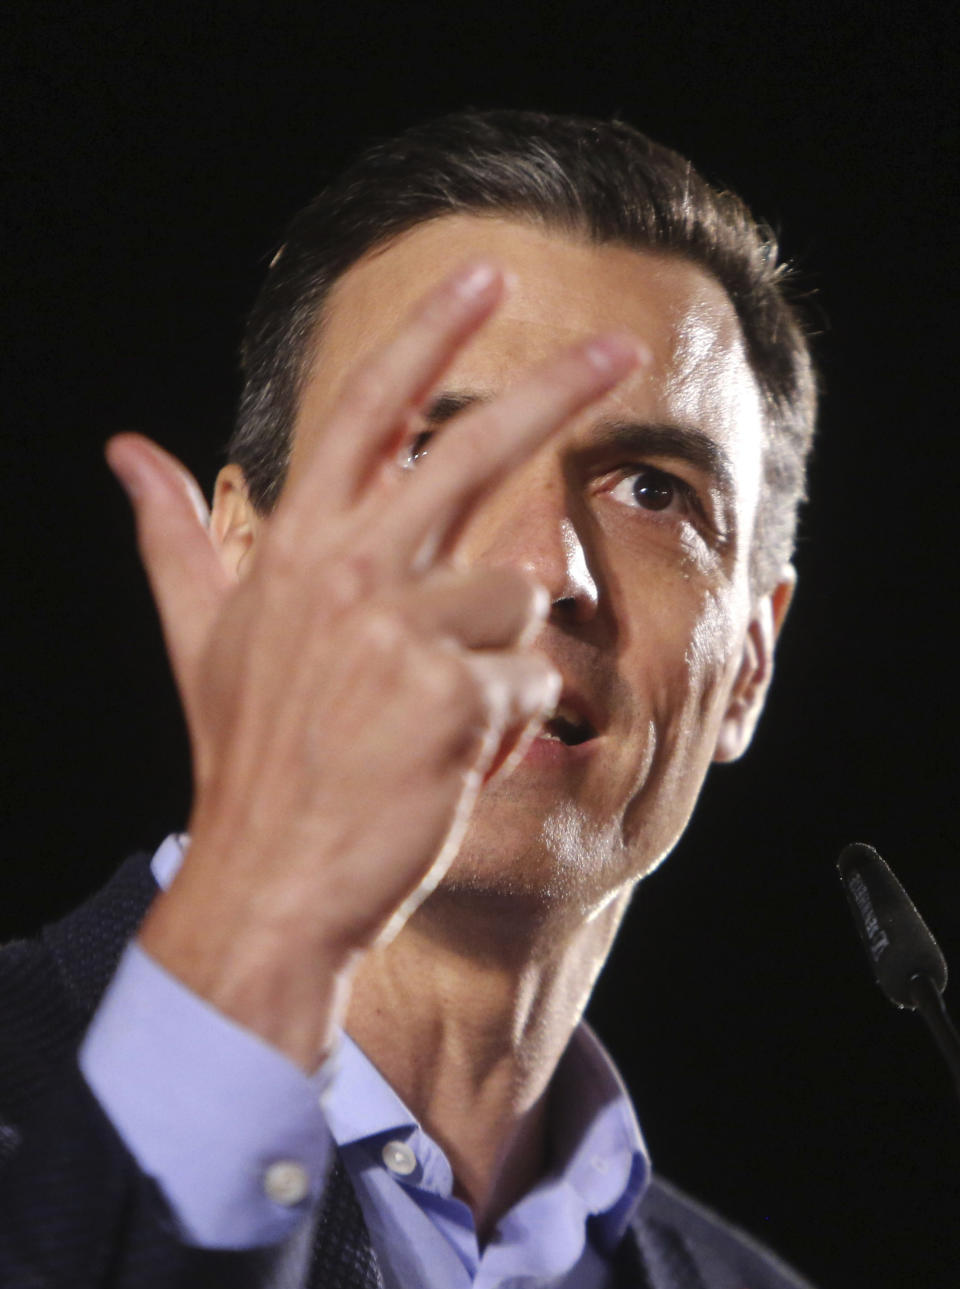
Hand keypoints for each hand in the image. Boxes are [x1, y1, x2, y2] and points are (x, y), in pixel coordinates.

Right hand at [106, 259, 640, 1068]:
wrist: (273, 878)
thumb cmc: (250, 759)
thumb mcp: (202, 639)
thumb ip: (176, 536)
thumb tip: (125, 451)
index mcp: (297, 549)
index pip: (365, 411)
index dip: (426, 335)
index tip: (485, 273)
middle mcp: (348, 572)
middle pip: (472, 451)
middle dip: (556, 390)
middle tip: (622, 349)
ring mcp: (402, 631)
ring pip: (516, 595)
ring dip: (495, 654)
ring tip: (432, 713)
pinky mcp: (455, 695)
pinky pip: (528, 679)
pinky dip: (504, 721)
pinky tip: (446, 756)